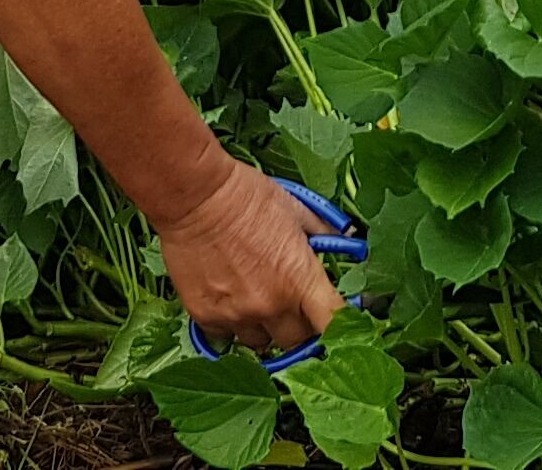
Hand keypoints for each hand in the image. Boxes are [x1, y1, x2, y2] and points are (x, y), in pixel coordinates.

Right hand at [158, 158, 344, 357]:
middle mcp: (272, 304)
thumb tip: (346, 240)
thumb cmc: (246, 196)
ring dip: (263, 328)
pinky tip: (227, 300)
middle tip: (292, 309)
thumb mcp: (296, 208)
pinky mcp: (206, 316)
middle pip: (298, 343)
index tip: (337, 326)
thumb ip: (322, 232)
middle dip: (299, 329)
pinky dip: (230, 325)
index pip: (334, 323)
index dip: (340, 329)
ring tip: (254, 300)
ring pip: (261, 343)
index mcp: (300, 278)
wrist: (195, 196)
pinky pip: (225, 337)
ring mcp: (237, 314)